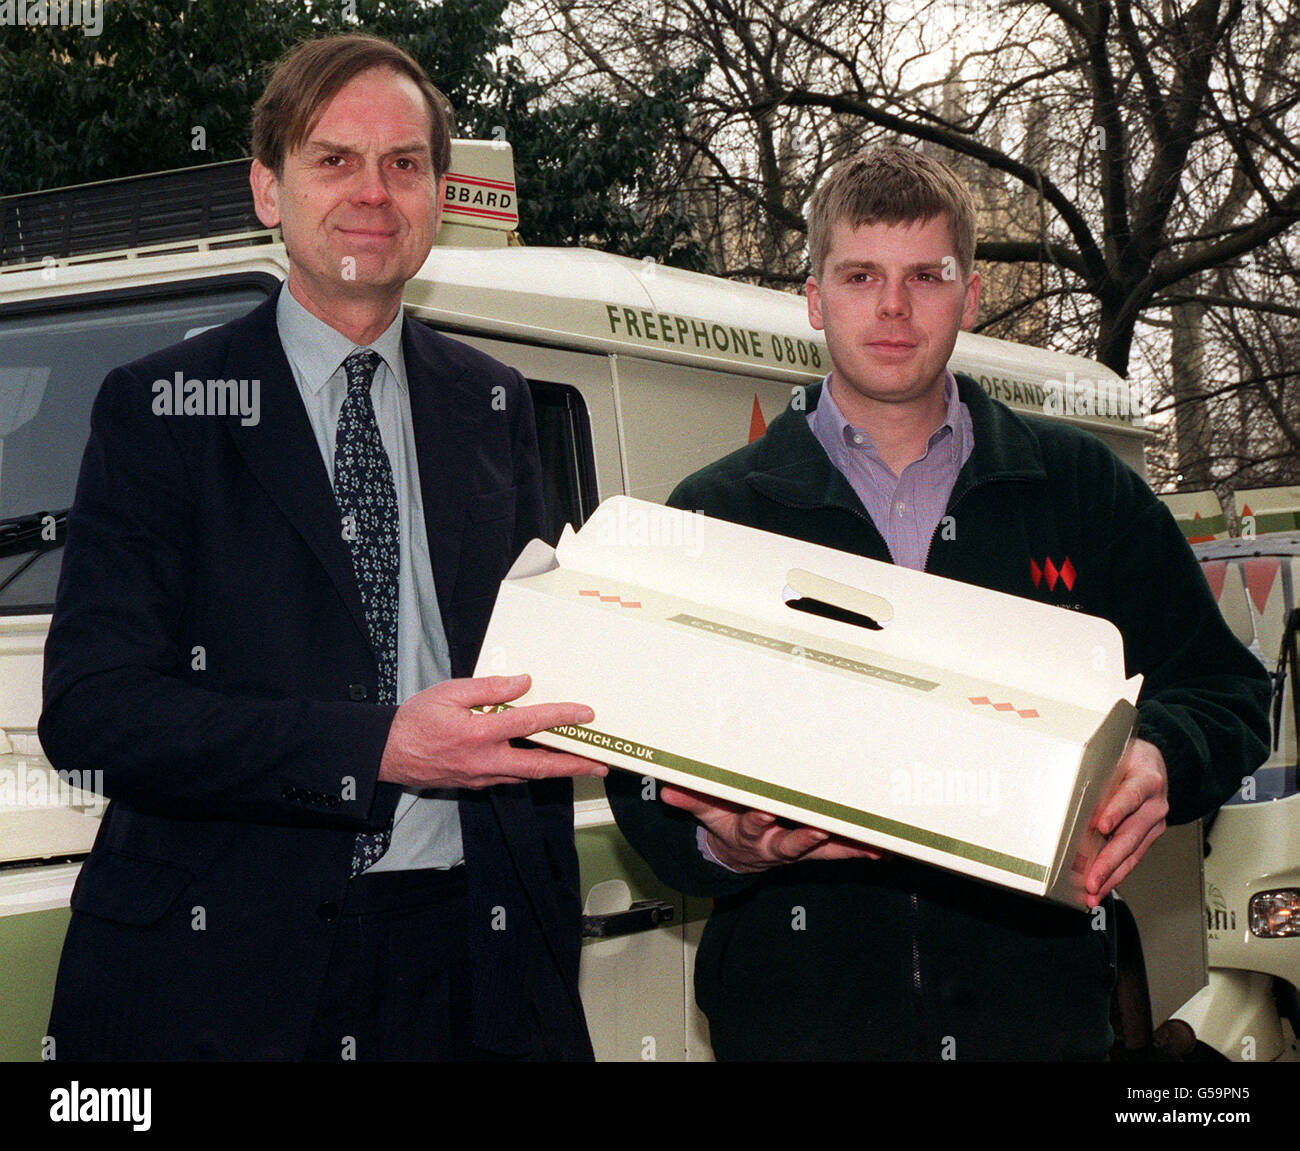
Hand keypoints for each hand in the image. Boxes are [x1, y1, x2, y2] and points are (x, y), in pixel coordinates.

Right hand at [378, 674, 606, 787]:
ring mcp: (482, 776)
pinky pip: (511, 777)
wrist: (386, 753)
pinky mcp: (476, 783)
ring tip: (583, 765)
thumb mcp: (448, 692)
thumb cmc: (414, 720)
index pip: (530, 723)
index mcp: (479, 733)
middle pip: (540, 765)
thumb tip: (522, 683)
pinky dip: (532, 771)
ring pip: (528, 775)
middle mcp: (485, 760)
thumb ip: (488, 688)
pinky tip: (545, 763)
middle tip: (600, 765)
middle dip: (574, 765)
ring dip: (557, 770)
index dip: (561, 716)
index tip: (585, 713)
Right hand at [660, 783, 885, 872]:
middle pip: (792, 843)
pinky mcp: (815, 850)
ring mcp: (798, 850)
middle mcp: (775, 845)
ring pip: (823, 850)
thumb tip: (667, 790)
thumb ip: (690, 800)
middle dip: (806, 837)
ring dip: (845, 847)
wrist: (739, 857)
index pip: (752, 825)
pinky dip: (859, 848)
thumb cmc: (727, 824)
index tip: (763, 812)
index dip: (757, 820)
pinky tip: (882, 846)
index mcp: (749, 833)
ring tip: (868, 844)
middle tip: (821, 829)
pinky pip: (840, 850)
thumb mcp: (707, 812)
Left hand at [1084, 737, 1168, 906]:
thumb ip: (1099, 772)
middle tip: (1092, 877)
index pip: (1131, 795)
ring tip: (1093, 891)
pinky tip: (1101, 887)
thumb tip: (1069, 792)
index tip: (1102, 826)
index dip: (1116, 811)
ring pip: (1132, 852)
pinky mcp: (1149, 836)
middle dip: (1109, 859)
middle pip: (1131, 834)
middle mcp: (1154, 804)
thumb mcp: (1115, 755)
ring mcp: (1154, 823)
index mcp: (1147, 779)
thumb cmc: (1128, 759)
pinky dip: (1116, 874)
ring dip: (1111, 875)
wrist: (1153, 763)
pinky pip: (1133, 857)